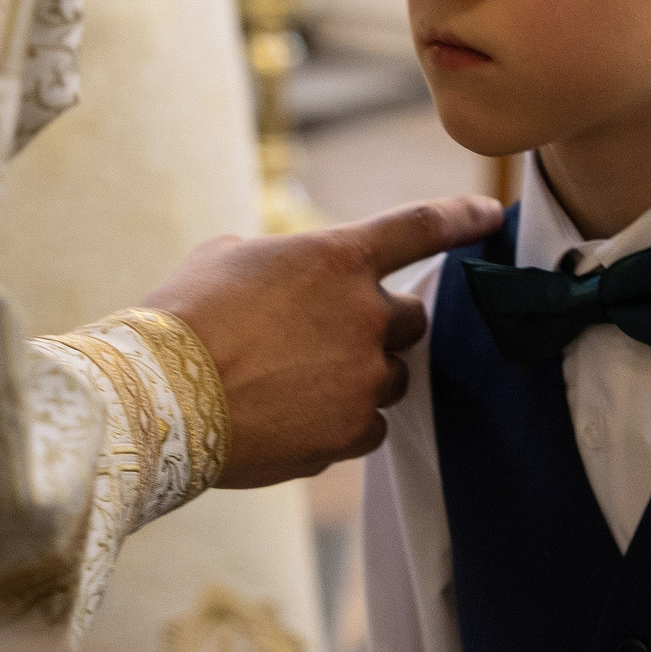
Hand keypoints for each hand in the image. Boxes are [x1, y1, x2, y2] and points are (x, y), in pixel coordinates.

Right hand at [145, 195, 502, 488]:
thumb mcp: (229, 258)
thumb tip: (284, 279)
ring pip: (390, 377)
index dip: (461, 219)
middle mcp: (365, 317)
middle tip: (326, 335)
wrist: (159, 398)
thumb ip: (281, 261)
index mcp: (338, 258)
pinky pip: (368, 426)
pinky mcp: (348, 436)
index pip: (421, 227)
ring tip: (294, 380)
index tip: (492, 216)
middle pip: (411, 319)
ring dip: (360, 375)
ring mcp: (362, 380)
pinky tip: (292, 415)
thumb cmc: (183, 316)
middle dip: (381, 325)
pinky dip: (343, 421)